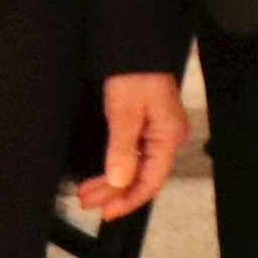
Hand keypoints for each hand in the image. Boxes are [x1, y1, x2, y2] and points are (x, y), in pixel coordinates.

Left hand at [82, 69, 190, 221]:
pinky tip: (103, 174)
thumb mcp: (124, 112)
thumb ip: (122, 150)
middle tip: (89, 202)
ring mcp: (158, 131)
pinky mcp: (147, 124)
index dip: (128, 201)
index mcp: (168, 137)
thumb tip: (119, 182)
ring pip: (135, 167)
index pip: (150, 182)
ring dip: (112, 181)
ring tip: (88, 192)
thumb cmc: (136, 72)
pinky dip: (116, 165)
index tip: (106, 212)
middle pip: (142, 177)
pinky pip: (134, 154)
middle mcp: (167, 137)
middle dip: (114, 192)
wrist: (135, 45)